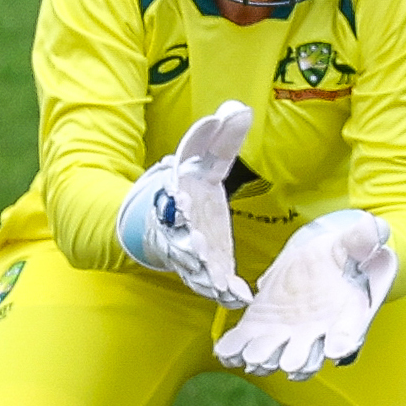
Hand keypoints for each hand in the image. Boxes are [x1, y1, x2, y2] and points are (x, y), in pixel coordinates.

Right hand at [114, 104, 255, 307]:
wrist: (165, 222)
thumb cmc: (191, 186)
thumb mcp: (204, 160)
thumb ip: (221, 139)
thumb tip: (240, 109)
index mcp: (176, 193)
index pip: (171, 193)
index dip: (174, 195)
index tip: (179, 195)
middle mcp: (179, 226)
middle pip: (180, 235)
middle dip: (189, 242)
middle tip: (200, 247)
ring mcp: (190, 251)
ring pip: (193, 265)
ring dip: (205, 273)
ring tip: (219, 281)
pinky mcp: (206, 269)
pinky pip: (211, 284)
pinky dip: (224, 292)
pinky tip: (240, 297)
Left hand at [215, 210, 396, 378]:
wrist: (314, 261)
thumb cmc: (340, 255)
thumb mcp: (351, 245)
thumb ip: (361, 241)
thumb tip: (374, 228)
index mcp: (345, 316)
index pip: (348, 334)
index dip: (343, 342)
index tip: (337, 350)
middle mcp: (316, 334)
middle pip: (308, 355)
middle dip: (297, 359)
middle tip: (288, 362)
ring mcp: (286, 334)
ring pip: (275, 355)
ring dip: (264, 359)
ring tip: (253, 359)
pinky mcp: (259, 326)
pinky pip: (245, 344)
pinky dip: (234, 351)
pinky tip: (224, 352)